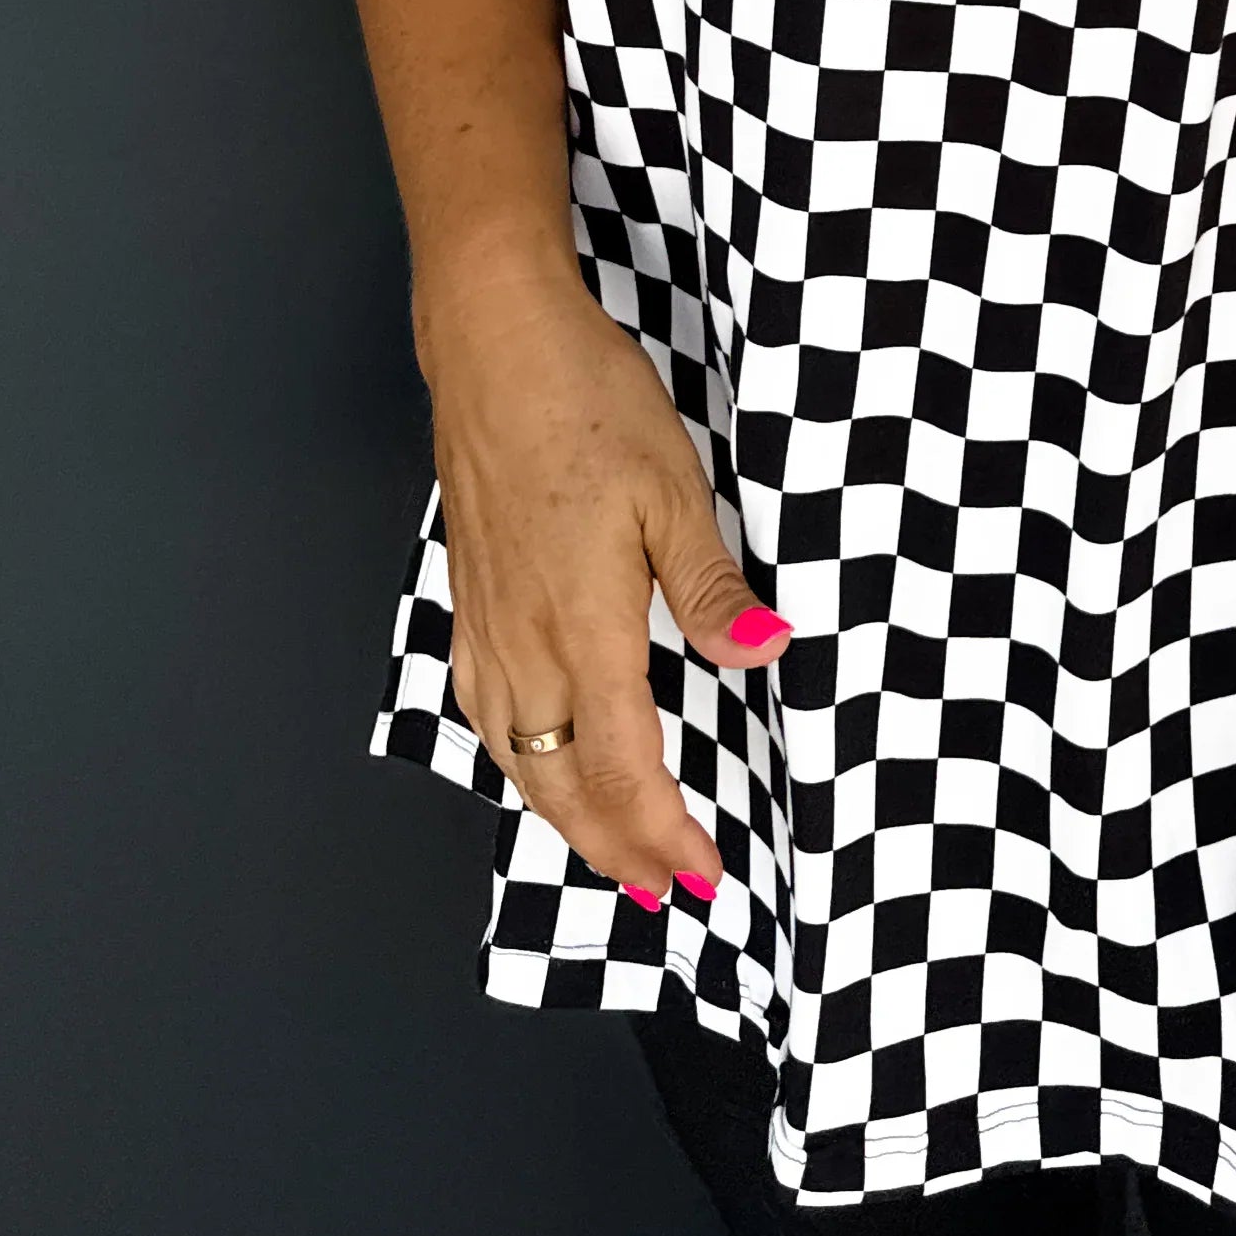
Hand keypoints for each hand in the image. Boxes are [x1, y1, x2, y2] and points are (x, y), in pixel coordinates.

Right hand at [424, 271, 787, 906]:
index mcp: (582, 625)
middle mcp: (523, 643)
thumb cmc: (587, 402)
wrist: (495, 343)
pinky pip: (485, 715)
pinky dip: (518, 764)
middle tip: (665, 892)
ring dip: (563, 820)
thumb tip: (767, 655)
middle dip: (615, 852)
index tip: (701, 875)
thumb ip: (712, 585)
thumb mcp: (674, 487)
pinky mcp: (468, 599)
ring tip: (610, 853)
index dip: (661, 834)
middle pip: (560, 786)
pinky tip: (536, 763)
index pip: (621, 767)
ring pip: (515, 760)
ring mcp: (485, 624)